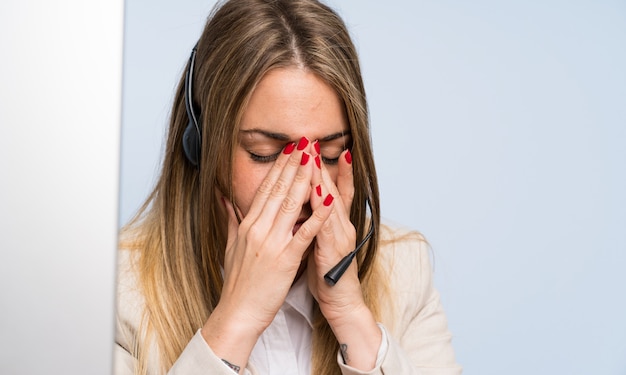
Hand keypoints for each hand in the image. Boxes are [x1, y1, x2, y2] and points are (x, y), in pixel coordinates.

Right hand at [201, 138, 333, 367]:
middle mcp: (259, 229)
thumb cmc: (237, 283)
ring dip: (304, 179)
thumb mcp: (230, 246)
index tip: (290, 149)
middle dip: (294, 164)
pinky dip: (317, 215)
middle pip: (278, 190)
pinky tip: (328, 200)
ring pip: (290, 204)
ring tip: (314, 158)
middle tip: (305, 142)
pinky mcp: (285, 259)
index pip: (266, 189)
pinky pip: (304, 233)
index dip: (279, 167)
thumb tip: (224, 199)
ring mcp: (272, 243)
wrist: (237, 312)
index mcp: (248, 225)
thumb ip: (230, 219)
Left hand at [307, 147, 362, 323]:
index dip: (321, 167)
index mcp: (332, 222)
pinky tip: (320, 195)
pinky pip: (328, 227)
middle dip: (319, 164)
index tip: (311, 147)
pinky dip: (324, 210)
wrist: (340, 303)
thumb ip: (308, 222)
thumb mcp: (314, 243)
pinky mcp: (335, 251)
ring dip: (322, 179)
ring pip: (330, 202)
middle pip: (330, 188)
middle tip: (310, 141)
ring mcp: (340, 236)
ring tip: (313, 158)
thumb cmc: (325, 273)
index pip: (328, 188)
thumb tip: (297, 206)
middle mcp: (339, 224)